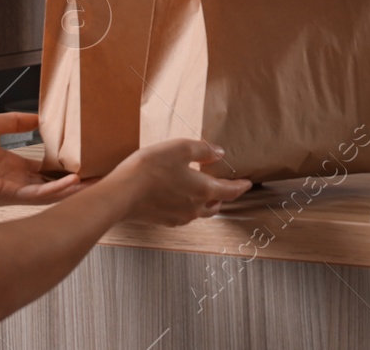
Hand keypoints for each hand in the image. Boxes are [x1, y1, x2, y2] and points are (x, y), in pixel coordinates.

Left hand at [0, 112, 86, 205]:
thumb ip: (19, 122)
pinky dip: (55, 191)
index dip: (63, 170)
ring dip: (71, 190)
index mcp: (12, 166)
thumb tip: (40, 118)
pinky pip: (36, 196)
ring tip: (95, 184)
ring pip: (49, 195)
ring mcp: (11, 191)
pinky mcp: (6, 195)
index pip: (44, 173)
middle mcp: (14, 182)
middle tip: (100, 179)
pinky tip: (73, 182)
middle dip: (75, 185)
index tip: (84, 165)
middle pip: (51, 187)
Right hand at [108, 139, 252, 225]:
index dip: (241, 186)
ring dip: (205, 202)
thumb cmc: (151, 169)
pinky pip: (182, 214)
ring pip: (199, 212)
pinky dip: (187, 206)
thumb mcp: (180, 149)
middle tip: (225, 187)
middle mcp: (194, 208)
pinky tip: (178, 197)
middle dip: (223, 196)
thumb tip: (220, 153)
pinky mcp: (163, 220)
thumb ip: (203, 150)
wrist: (121, 194)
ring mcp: (178, 217)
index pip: (230, 191)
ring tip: (203, 191)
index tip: (248, 183)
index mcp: (203, 190)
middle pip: (216, 204)